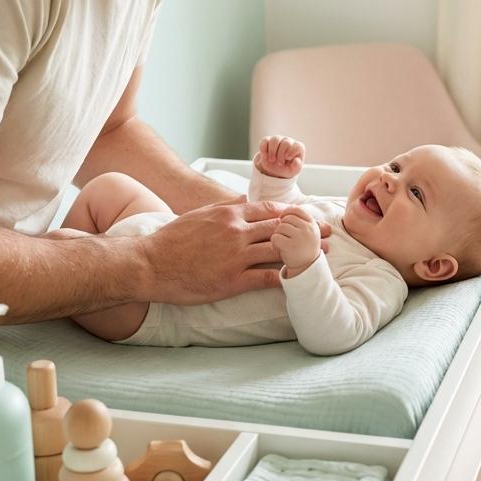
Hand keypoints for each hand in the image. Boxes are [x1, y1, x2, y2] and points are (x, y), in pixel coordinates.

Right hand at [135, 197, 327, 303]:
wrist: (150, 264)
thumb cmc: (171, 240)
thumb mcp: (199, 215)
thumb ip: (224, 207)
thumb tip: (242, 199)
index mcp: (229, 214)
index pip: (271, 210)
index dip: (294, 214)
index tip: (310, 217)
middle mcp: (236, 232)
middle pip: (282, 229)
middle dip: (308, 231)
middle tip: (330, 234)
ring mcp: (236, 257)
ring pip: (279, 252)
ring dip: (304, 254)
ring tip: (324, 256)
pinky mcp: (232, 281)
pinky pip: (266, 279)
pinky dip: (286, 279)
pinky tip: (300, 281)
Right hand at [254, 135, 304, 178]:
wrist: (275, 168)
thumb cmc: (287, 168)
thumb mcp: (293, 170)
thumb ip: (297, 166)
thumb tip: (296, 160)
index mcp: (297, 148)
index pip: (297, 146)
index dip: (292, 152)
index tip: (287, 159)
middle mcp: (288, 141)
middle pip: (286, 143)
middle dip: (281, 154)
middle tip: (280, 163)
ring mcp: (278, 140)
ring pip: (275, 140)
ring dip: (272, 151)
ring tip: (272, 160)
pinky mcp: (268, 141)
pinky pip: (265, 141)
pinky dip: (264, 149)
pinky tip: (265, 156)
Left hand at [271, 209, 322, 276]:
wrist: (306, 269)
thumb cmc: (304, 249)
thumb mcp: (308, 232)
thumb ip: (300, 220)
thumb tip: (284, 209)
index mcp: (312, 224)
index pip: (296, 210)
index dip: (287, 212)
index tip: (282, 218)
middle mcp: (308, 229)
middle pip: (286, 219)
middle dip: (282, 227)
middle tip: (285, 237)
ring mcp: (300, 237)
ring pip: (279, 228)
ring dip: (278, 235)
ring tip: (284, 244)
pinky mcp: (290, 246)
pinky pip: (275, 237)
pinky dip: (274, 243)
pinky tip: (280, 249)